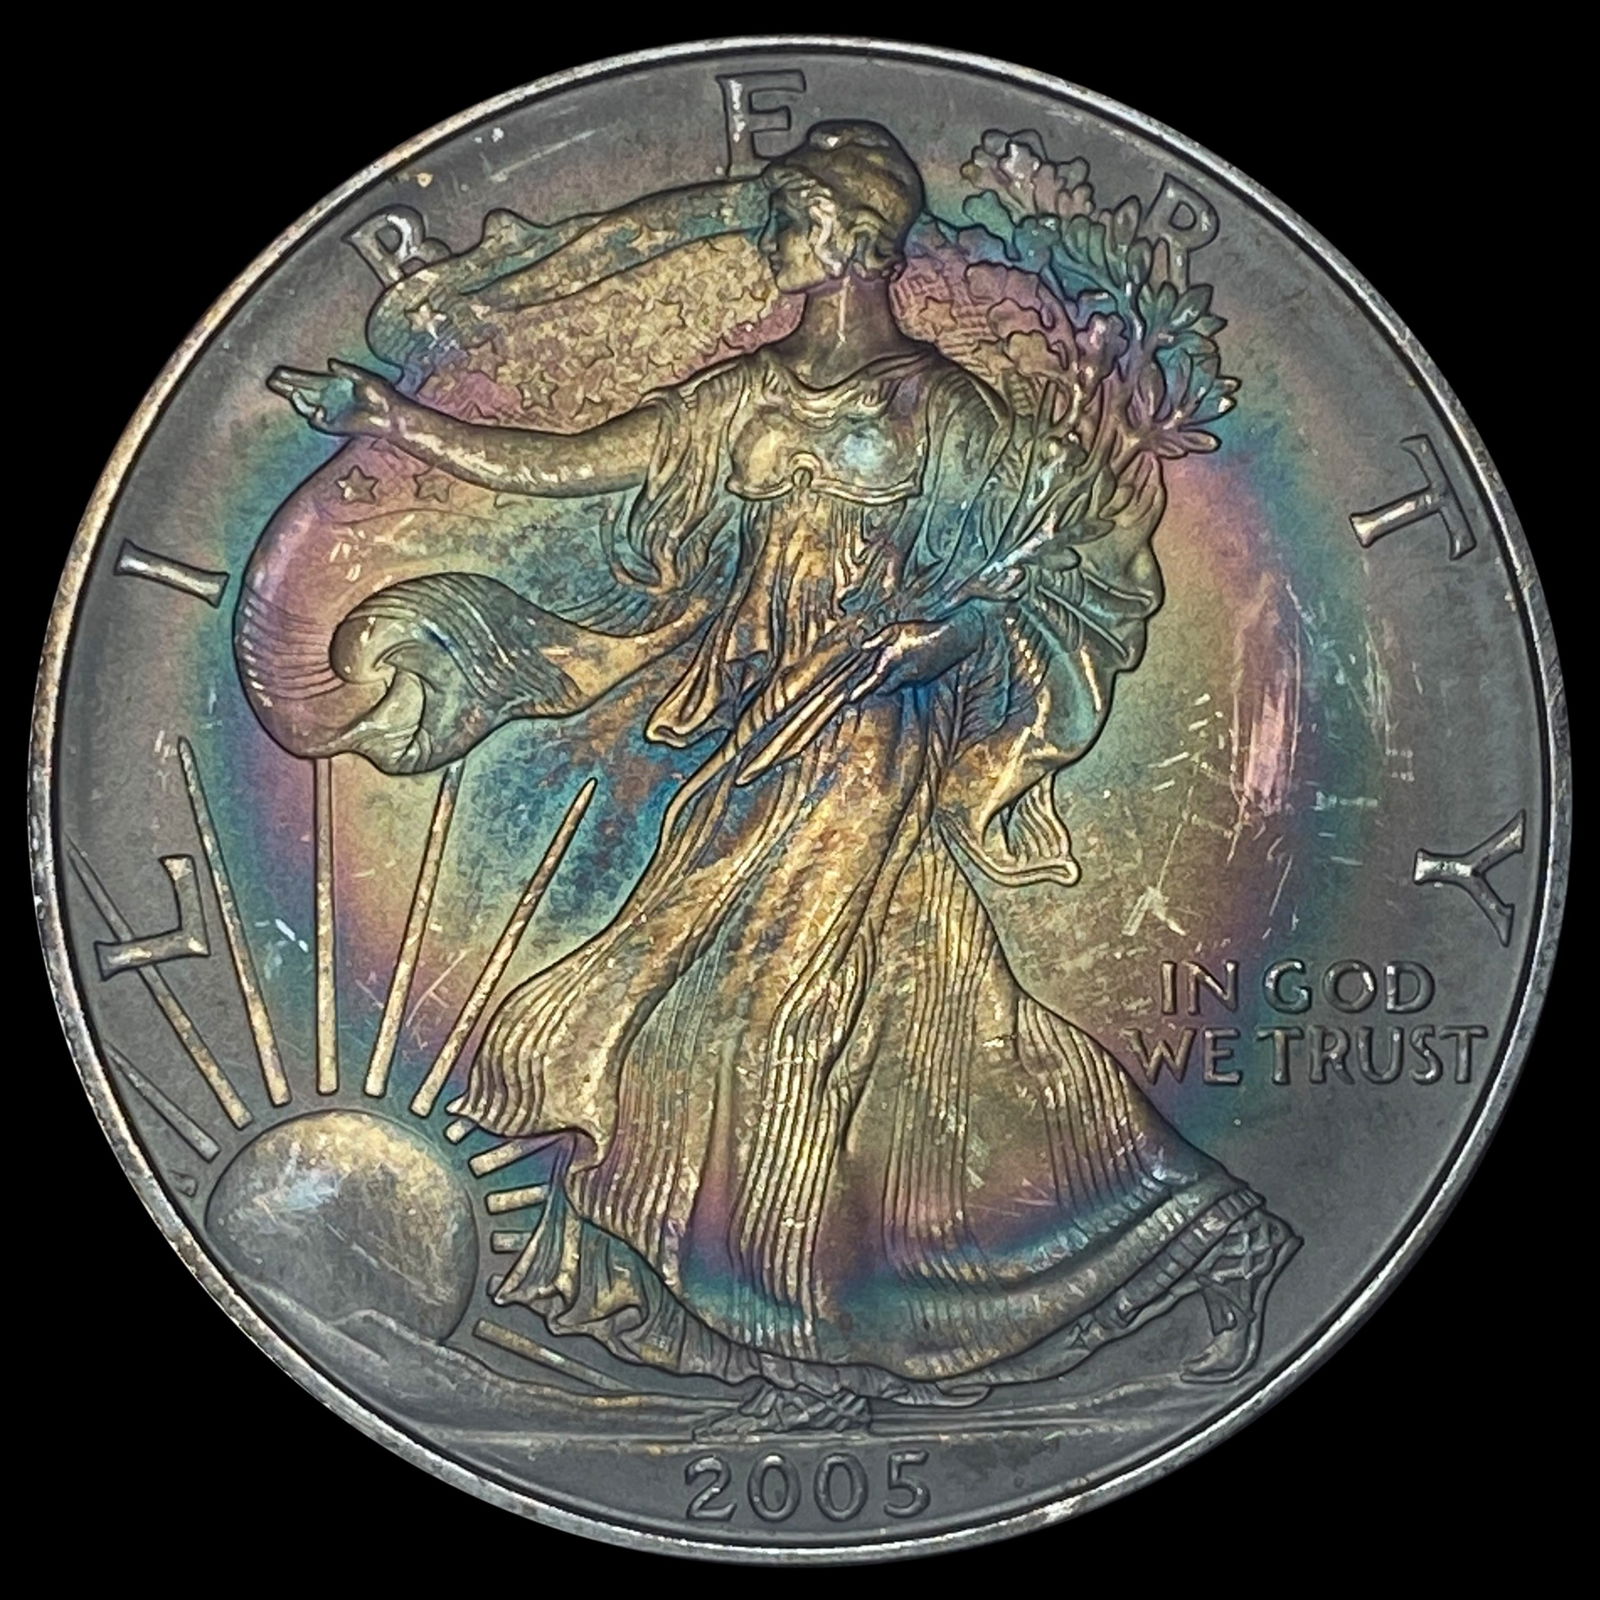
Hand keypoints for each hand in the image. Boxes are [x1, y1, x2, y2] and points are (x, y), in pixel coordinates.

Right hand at [267, 360, 401, 437]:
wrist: (392, 414)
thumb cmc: (383, 395)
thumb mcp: (363, 377)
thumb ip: (346, 370)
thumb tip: (328, 363)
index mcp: (335, 385)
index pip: (308, 380)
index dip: (293, 376)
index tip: (278, 371)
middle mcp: (329, 399)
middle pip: (301, 391)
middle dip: (286, 386)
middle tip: (269, 380)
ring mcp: (331, 412)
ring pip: (305, 406)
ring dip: (294, 399)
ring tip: (284, 390)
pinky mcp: (335, 425)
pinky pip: (317, 421)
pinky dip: (313, 414)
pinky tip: (315, 408)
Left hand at [849, 617, 978, 700]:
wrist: (953, 638)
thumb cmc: (923, 631)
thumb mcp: (897, 629)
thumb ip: (878, 639)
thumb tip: (862, 647)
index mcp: (893, 660)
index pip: (873, 681)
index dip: (860, 691)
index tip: (849, 699)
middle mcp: (903, 674)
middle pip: (884, 688)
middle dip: (878, 686)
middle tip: (873, 680)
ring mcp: (916, 678)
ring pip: (898, 685)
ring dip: (893, 679)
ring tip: (899, 665)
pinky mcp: (926, 679)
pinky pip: (911, 681)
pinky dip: (907, 676)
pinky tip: (913, 663)